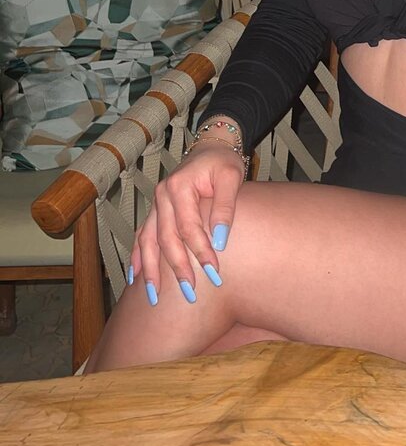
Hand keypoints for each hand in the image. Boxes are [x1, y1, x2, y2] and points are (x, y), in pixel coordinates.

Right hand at [127, 141, 244, 304]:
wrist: (211, 147)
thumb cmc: (223, 162)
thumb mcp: (231, 177)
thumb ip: (225, 207)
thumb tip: (220, 241)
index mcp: (179, 186)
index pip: (188, 227)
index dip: (200, 251)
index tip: (213, 273)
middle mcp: (162, 195)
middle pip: (166, 238)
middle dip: (176, 268)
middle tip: (189, 293)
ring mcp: (156, 203)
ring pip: (148, 241)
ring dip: (151, 270)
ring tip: (154, 297)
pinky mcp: (156, 210)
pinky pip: (142, 235)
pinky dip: (137, 256)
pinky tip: (135, 278)